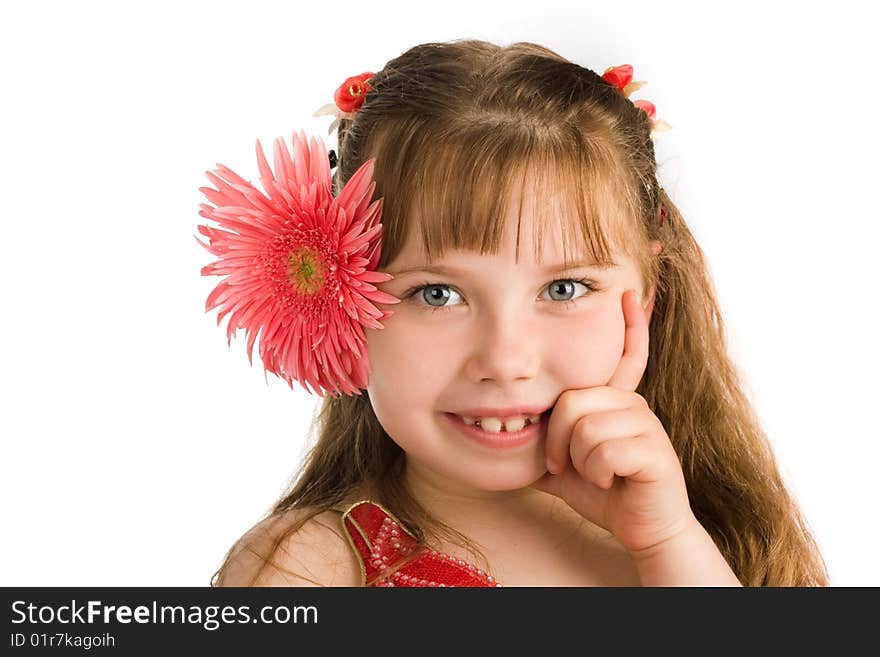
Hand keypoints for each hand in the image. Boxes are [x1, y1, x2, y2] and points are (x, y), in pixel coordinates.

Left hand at [530, 289, 697, 554]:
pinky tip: (613, 481)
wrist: (644, 529)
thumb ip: (542, 443)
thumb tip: (507, 431)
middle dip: (558, 442)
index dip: (629, 325)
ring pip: (585, 429)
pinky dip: (597, 475)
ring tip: (598, 474)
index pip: (621, 356)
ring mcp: (645, 423)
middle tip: (568, 465)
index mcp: (612, 400)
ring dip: (579, 463)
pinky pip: (603, 452)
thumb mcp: (564, 463)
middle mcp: (631, 403)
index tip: (628, 292)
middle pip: (570, 401)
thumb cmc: (604, 492)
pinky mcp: (655, 450)